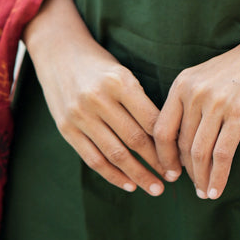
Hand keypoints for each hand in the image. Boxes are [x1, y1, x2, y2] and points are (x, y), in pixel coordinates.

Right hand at [24, 0, 174, 195]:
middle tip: (173, 178)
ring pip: (115, 154)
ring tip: (155, 188)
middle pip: (135, 140)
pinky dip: (112, 175)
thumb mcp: (123, 73)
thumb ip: (140, 102)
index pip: (151, 120)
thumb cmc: (99, 64)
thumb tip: (169, 140)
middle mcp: (98, 99)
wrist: (57, 52)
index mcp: (120, 82)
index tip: (181, 159)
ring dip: (138, 175)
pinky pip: (93, 159)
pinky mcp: (66, 128)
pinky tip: (128, 185)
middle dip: (158, 163)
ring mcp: (80, 115)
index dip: (169, 144)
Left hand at [153, 16, 239, 200]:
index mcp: (182, 83)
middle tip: (193, 187)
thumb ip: (192, 102)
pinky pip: (222, 154)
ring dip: (201, 178)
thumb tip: (184, 142)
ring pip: (200, 153)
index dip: (163, 155)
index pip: (161, 128)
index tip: (169, 172)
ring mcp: (216, 103)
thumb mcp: (209, 77)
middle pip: (182, 144)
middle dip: (186, 171)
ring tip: (205, 192)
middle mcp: (194, 93)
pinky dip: (218, 176)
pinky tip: (217, 189)